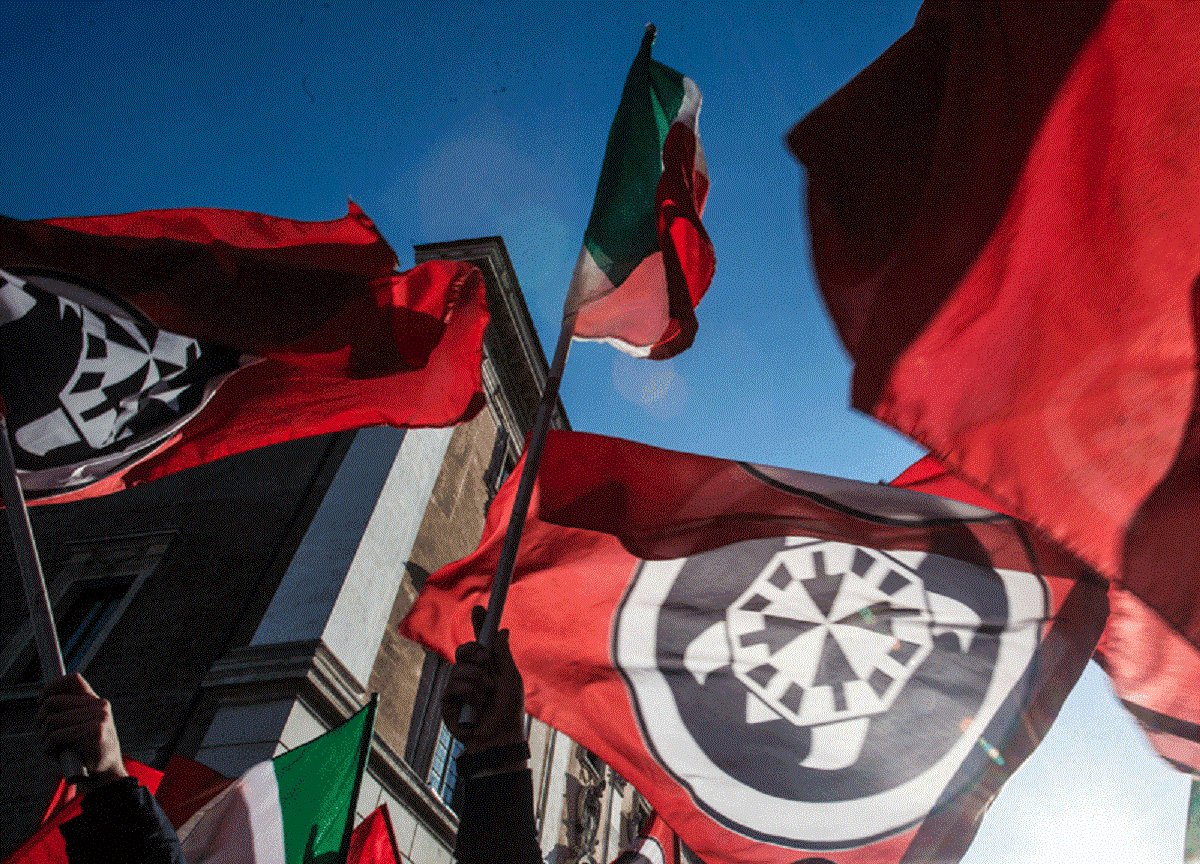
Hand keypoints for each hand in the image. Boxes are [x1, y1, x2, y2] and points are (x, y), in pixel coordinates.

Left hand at [36, 673, 128, 788]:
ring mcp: (98, 719)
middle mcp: (99, 707)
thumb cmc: (89, 753)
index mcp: (95, 702)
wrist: (106, 776)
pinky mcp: (92, 733)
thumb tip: (45, 702)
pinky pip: (56, 736)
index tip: (41, 702)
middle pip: (53, 702)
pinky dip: (50, 747)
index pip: (72, 679)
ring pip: (52, 721)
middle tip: (44, 732)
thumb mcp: (81, 727)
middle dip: (40, 719)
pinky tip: (59, 753)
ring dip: (45, 738)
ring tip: (53, 746)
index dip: (51, 687)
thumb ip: (69, 713)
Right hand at [441, 605, 525, 754]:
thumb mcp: (511, 679)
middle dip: (475, 651)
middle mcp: (471, 675)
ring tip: (487, 693)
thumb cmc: (508, 711)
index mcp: (488, 668)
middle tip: (486, 662)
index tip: (481, 609)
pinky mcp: (449, 702)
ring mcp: (458, 688)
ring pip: (459, 667)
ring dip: (476, 678)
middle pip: (464, 650)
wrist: (499, 737)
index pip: (480, 643)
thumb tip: (502, 631)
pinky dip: (469, 692)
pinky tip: (476, 704)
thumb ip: (503, 655)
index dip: (479, 625)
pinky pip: (454, 685)